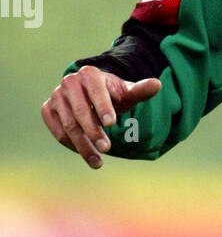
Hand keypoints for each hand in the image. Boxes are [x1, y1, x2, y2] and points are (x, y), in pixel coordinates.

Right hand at [41, 66, 160, 169]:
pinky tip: (86, 154)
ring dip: (83, 146)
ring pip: (68, 125)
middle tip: (107, 148)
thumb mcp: (127, 92)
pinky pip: (57, 130)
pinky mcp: (48, 109)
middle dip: (94, 132)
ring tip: (98, 162)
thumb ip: (141, 90)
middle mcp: (69, 82)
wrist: (90, 94)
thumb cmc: (113, 94)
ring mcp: (56, 96)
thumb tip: (157, 85)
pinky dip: (70, 144)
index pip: (96, 92)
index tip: (112, 124)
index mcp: (89, 74)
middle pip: (80, 112)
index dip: (103, 107)